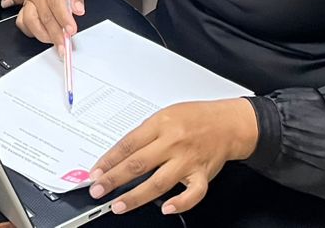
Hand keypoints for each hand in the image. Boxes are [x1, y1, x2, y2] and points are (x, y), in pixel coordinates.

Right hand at [16, 0, 83, 46]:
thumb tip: (78, 9)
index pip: (56, 4)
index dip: (64, 20)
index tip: (71, 31)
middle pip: (45, 18)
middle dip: (55, 36)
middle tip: (65, 48)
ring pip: (30, 21)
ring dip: (42, 35)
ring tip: (54, 43)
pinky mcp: (26, 1)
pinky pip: (22, 19)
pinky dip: (28, 29)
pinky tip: (38, 34)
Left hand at [89, 99, 259, 214]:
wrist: (228, 123)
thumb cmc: (196, 118)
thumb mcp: (166, 115)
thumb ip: (145, 133)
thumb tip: (120, 154)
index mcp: (160, 125)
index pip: (128, 144)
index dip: (108, 160)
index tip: (95, 173)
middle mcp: (173, 142)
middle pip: (138, 163)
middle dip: (114, 179)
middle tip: (98, 190)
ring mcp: (188, 160)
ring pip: (159, 181)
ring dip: (136, 196)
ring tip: (119, 205)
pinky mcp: (203, 174)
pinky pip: (193, 193)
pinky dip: (180, 202)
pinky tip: (166, 208)